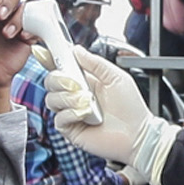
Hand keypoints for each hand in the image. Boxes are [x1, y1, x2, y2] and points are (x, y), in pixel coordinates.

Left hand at [0, 0, 28, 101]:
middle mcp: (4, 13)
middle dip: (8, 3)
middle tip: (0, 15)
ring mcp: (17, 23)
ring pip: (25, 9)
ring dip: (17, 19)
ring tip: (7, 33)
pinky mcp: (28, 36)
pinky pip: (37, 27)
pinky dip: (32, 30)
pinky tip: (23, 37)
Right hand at [56, 49, 155, 171]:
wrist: (137, 134)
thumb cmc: (131, 108)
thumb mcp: (116, 77)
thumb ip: (95, 63)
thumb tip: (77, 50)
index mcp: (85, 80)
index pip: (61, 67)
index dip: (51, 59)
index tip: (45, 52)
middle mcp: (75, 96)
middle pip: (51, 81)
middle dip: (59, 79)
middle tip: (76, 83)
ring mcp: (71, 112)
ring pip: (51, 99)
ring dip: (68, 98)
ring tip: (87, 101)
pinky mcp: (71, 129)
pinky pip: (59, 118)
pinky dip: (71, 114)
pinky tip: (86, 114)